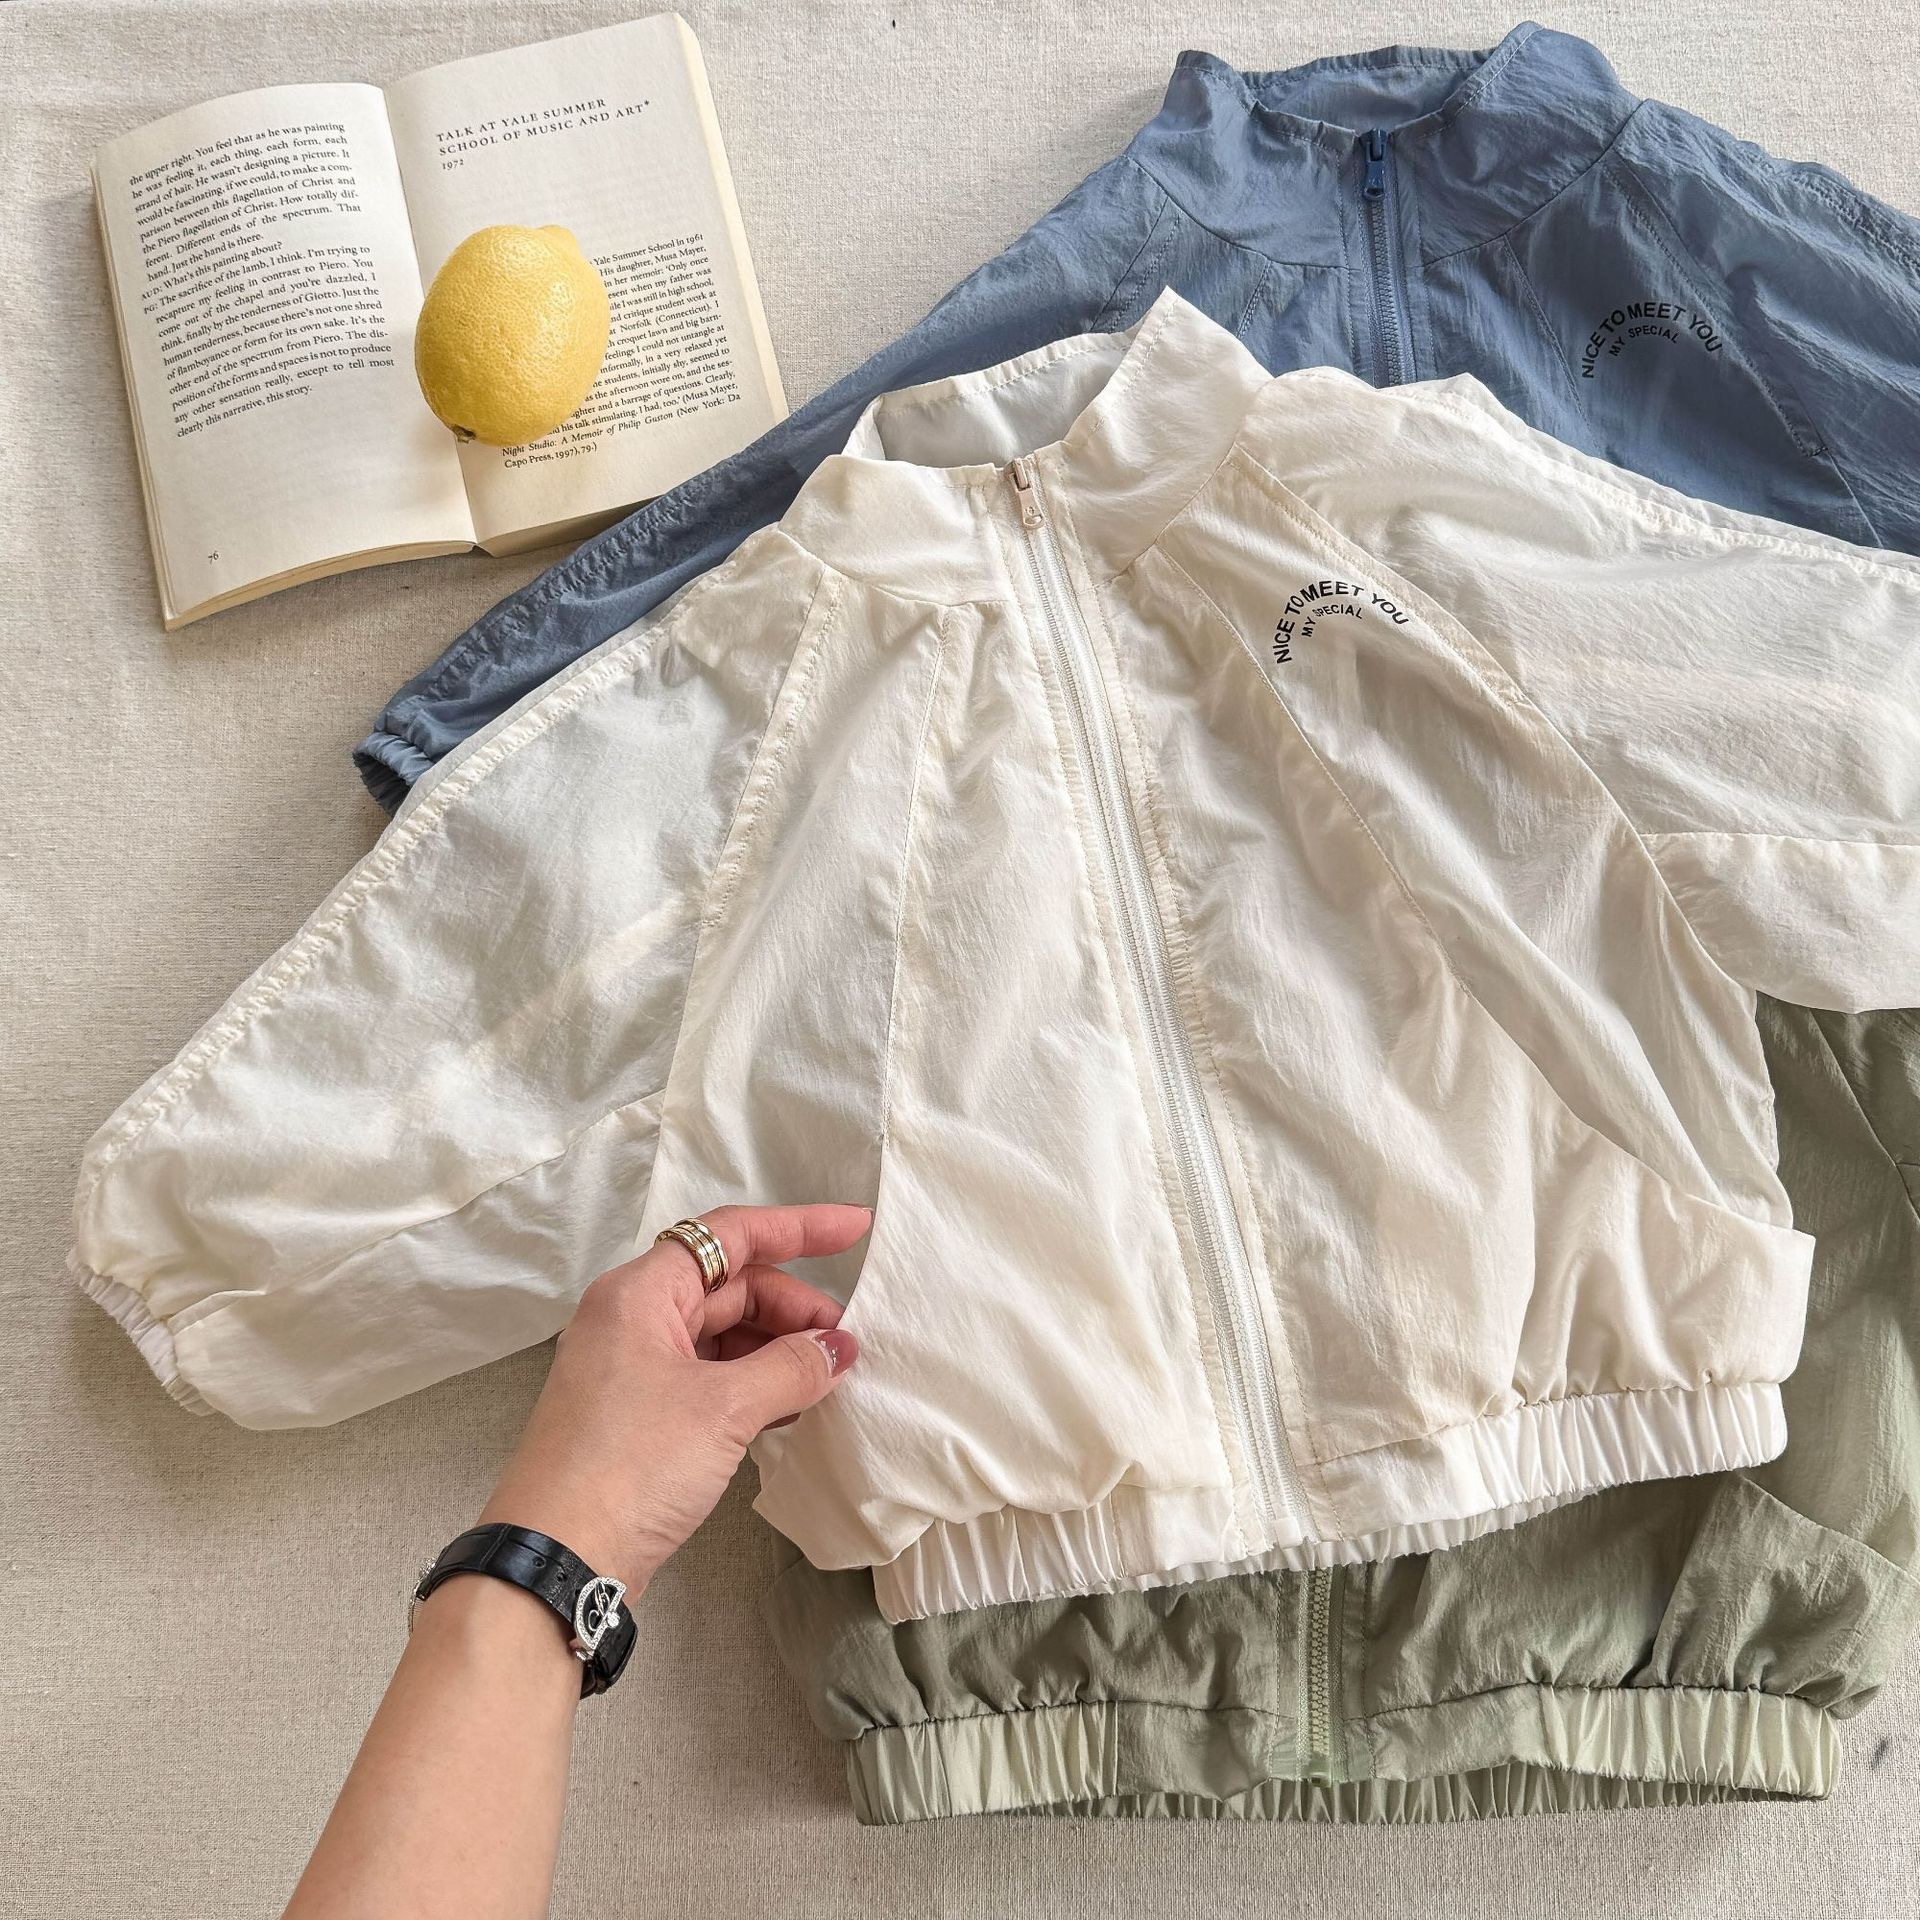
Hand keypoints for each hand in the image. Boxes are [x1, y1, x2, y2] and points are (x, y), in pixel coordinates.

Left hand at [477, 1203, 868, 1593]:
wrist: (556, 1561)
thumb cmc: (632, 1465)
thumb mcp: (723, 1409)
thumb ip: (790, 1367)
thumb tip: (838, 1348)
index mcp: (639, 1293)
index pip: (729, 1235)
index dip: (798, 1227)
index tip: (857, 1230)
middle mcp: (632, 1320)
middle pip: (728, 1286)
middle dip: (793, 1307)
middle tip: (848, 1343)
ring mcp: (633, 1371)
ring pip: (721, 1336)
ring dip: (777, 1350)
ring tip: (830, 1377)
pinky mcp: (640, 1418)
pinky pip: (709, 1379)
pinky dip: (753, 1385)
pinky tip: (792, 1408)